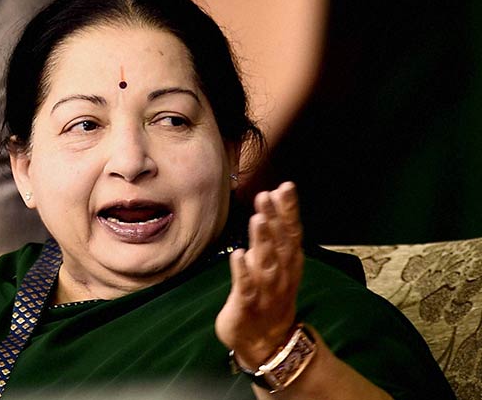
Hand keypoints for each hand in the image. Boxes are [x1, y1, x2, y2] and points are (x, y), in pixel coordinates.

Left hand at [215, 181, 303, 369]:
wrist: (267, 344)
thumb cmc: (268, 296)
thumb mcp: (274, 264)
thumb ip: (273, 236)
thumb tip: (270, 202)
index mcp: (289, 263)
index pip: (291, 232)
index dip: (289, 210)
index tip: (284, 187)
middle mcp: (281, 275)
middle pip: (280, 244)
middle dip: (274, 219)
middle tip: (267, 195)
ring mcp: (265, 291)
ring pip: (266, 264)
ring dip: (262, 241)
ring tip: (257, 219)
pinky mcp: (247, 306)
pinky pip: (245, 288)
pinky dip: (243, 272)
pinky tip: (239, 256)